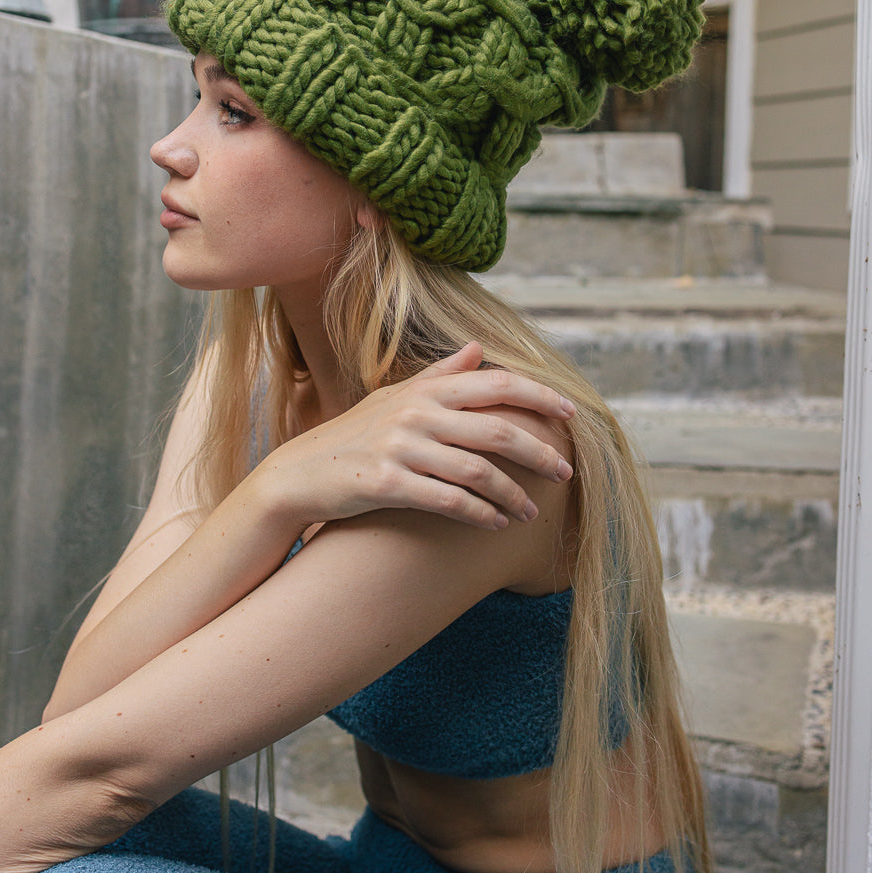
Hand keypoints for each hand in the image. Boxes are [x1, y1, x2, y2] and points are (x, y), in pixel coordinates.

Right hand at [250, 342, 573, 532]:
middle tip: (565, 471)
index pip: (495, 383)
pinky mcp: (385, 483)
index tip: (571, 415)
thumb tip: (477, 347)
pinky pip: (448, 500)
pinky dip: (480, 514)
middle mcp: (415, 414)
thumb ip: (438, 376)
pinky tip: (496, 524)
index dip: (539, 396)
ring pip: (477, 471)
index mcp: (424, 391)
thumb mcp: (393, 398)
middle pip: (497, 429)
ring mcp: (400, 448)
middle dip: (539, 452)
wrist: (300, 474)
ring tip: (532, 512)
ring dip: (513, 494)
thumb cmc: (354, 435)